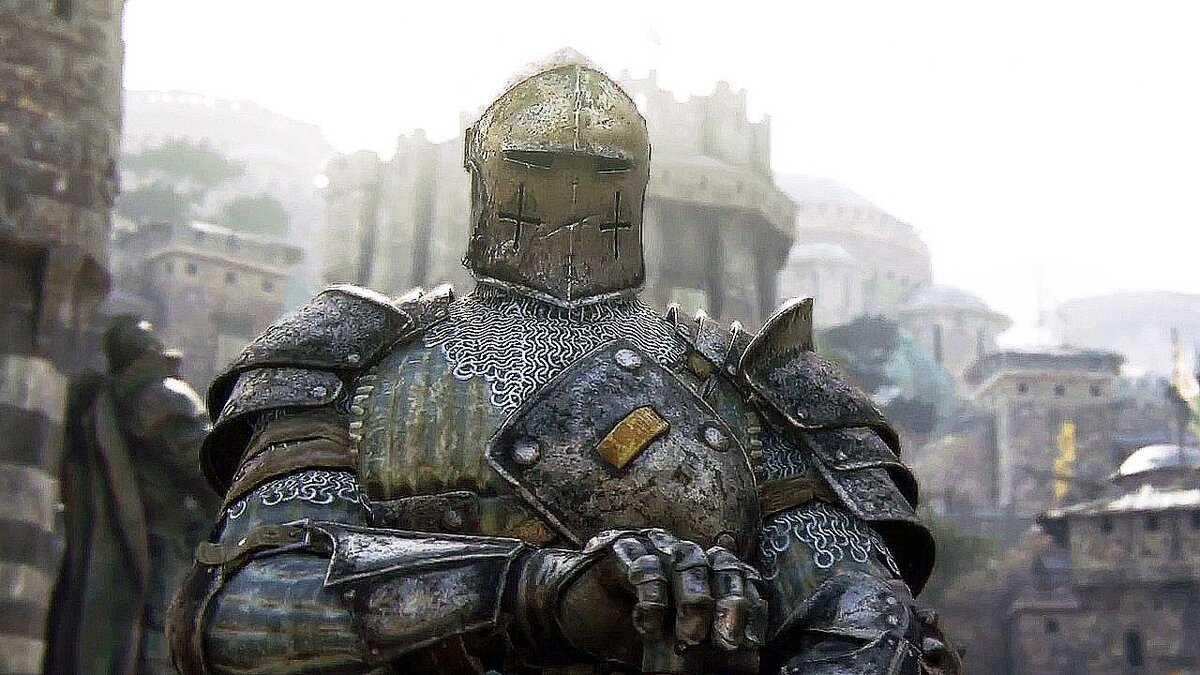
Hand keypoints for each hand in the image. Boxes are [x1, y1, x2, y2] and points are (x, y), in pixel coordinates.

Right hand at [517, 529, 765, 671]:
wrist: (583, 614)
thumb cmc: (636, 631)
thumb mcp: (676, 646)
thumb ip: (703, 647)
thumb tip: (740, 665)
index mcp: (707, 574)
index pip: (742, 580)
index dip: (752, 607)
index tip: (751, 641)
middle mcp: (686, 555)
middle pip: (722, 566)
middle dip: (730, 603)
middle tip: (726, 640)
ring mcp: (656, 548)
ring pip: (687, 559)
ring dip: (693, 599)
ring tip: (688, 637)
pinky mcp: (623, 550)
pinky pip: (643, 563)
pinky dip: (651, 595)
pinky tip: (648, 623)